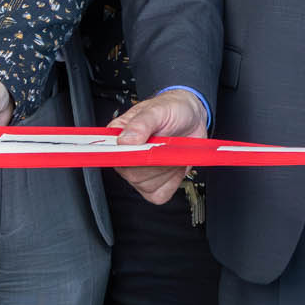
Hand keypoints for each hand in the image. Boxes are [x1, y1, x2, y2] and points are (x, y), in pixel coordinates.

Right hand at [108, 91, 207, 205]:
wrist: (193, 117)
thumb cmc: (172, 109)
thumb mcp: (158, 110)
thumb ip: (142, 123)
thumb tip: (124, 139)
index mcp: (118, 137)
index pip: (112, 157)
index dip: (129, 158)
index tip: (144, 155)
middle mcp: (126, 157)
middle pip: (133, 175)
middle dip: (155, 162)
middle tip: (166, 145)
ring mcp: (140, 172)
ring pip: (147, 186)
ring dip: (166, 170)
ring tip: (171, 151)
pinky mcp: (156, 181)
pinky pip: (160, 194)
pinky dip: (172, 182)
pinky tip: (175, 165)